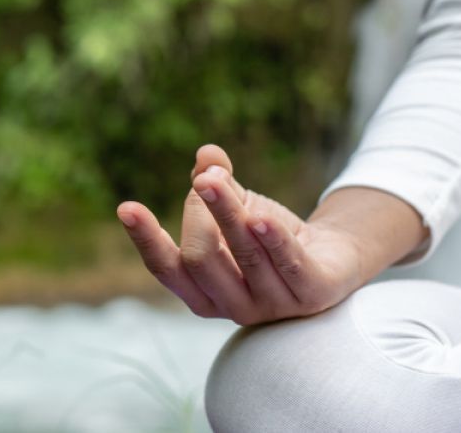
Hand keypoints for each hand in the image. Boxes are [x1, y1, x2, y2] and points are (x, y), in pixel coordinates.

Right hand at [116, 145, 367, 325]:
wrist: (333, 256)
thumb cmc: (270, 236)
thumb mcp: (238, 207)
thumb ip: (218, 185)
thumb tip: (206, 153)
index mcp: (203, 293)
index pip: (167, 270)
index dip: (146, 239)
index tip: (127, 207)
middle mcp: (234, 306)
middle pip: (201, 260)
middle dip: (199, 213)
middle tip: (206, 179)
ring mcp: (273, 305)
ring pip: (244, 256)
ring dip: (228, 213)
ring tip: (213, 177)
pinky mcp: (312, 295)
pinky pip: (288, 265)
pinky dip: (273, 239)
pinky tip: (260, 216)